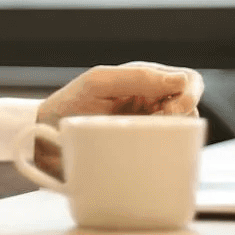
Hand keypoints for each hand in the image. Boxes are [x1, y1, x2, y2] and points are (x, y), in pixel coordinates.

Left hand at [32, 62, 204, 177]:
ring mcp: (149, 128)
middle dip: (185, 115)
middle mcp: (152, 102)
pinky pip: (169, 152)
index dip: (189, 94)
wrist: (43, 140)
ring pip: (184, 130)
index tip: (170, 110)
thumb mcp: (98, 84)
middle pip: (191, 106)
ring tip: (148, 139)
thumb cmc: (68, 105)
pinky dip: (168, 154)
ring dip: (175, 135)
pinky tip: (153, 157)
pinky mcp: (144, 151)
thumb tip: (180, 82)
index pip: (187, 80)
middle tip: (160, 124)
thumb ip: (136, 77)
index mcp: (145, 80)